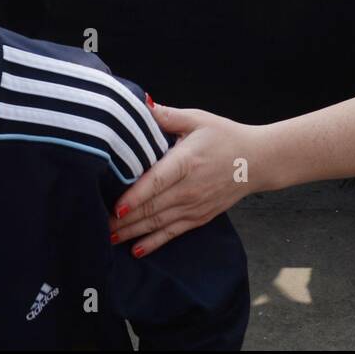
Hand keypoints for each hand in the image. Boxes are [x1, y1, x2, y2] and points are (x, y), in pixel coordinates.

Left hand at [108, 105, 261, 255]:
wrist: (257, 161)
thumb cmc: (225, 136)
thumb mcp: (197, 119)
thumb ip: (167, 115)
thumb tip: (141, 103)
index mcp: (186, 162)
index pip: (157, 182)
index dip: (135, 196)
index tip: (116, 208)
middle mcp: (190, 188)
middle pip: (152, 208)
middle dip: (123, 220)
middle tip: (97, 225)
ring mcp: (195, 206)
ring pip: (158, 223)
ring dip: (132, 233)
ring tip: (107, 238)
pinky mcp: (199, 217)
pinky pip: (172, 233)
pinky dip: (153, 243)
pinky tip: (136, 250)